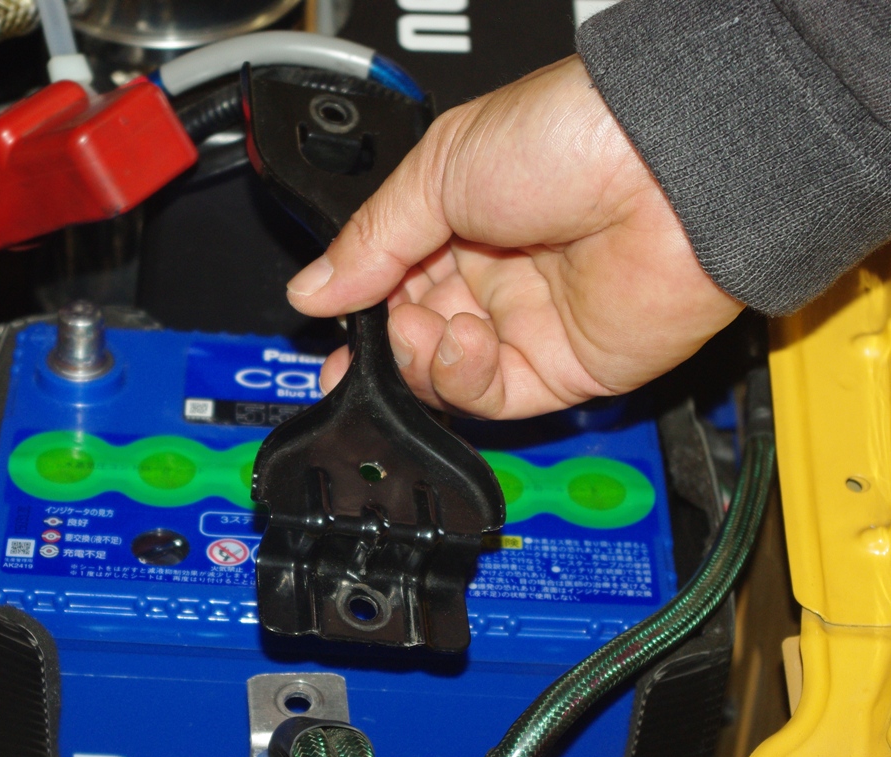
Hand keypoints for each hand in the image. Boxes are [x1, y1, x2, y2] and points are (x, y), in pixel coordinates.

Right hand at [285, 56, 742, 419]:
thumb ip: (370, 242)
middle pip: (412, 337)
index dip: (355, 306)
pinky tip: (460, 341)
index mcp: (460, 220)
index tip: (324, 320)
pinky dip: (463, 378)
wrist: (668, 167)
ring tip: (421, 326)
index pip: (390, 281)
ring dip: (416, 360)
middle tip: (362, 335)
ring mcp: (531, 324)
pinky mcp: (568, 368)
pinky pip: (495, 397)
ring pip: (444, 376)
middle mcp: (495, 276)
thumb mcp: (437, 169)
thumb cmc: (571, 137)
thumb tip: (310, 290)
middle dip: (379, 343)